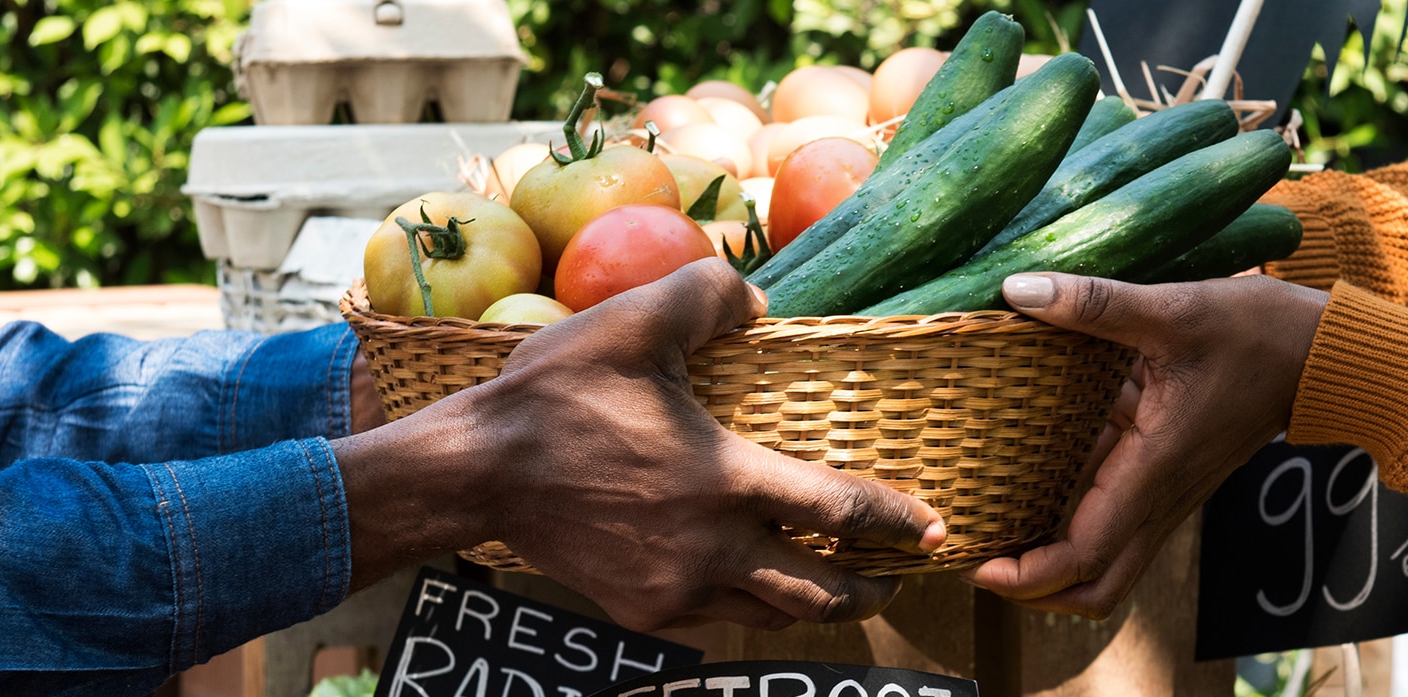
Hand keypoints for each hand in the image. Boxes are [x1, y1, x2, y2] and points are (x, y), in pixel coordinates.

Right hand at [332, 259, 945, 630]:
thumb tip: (760, 295)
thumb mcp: (633, 321)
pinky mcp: (641, 609)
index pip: (838, 511)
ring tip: (842, 590)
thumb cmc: (555, 394)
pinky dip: (752, 607)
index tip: (930, 524)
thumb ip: (709, 294)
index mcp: (724, 481)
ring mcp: (675, 588)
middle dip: (870, 587)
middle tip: (900, 575)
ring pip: (771, 615)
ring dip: (816, 604)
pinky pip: (717, 619)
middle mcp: (710, 549)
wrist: (477, 471)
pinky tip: (754, 586)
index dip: (893, 520)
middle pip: (820, 590)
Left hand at [968, 272, 1326, 616]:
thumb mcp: (1174, 308)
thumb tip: (1019, 290)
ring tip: (994, 530)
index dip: (1029, 576)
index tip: (980, 566)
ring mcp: (1167, 490)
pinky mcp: (1169, 472)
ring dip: (1053, 562)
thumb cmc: (1259, 332)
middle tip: (981, 562)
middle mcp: (1161, 495)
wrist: (1323, 352)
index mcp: (1155, 469)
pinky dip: (1072, 519)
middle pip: (1096, 588)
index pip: (1086, 556)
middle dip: (1036, 592)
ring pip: (1107, 561)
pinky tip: (1030, 481)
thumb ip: (1095, 302)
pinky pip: (1116, 518)